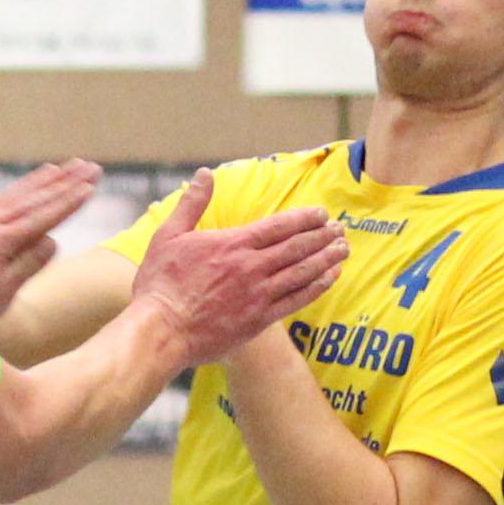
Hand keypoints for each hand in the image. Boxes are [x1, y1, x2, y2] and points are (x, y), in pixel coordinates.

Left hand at [0, 158, 100, 328]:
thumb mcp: (0, 294)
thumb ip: (26, 266)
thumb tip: (52, 241)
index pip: (42, 218)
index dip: (68, 203)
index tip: (90, 189)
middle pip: (36, 198)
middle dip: (67, 182)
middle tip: (92, 168)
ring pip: (23, 192)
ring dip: (51, 178)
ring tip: (73, 165)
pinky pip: (8, 195)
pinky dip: (28, 183)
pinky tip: (41, 175)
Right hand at [126, 169, 347, 366]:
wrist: (162, 330)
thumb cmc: (160, 284)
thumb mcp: (169, 235)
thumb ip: (192, 204)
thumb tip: (205, 174)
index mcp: (232, 244)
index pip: (279, 226)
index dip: (304, 218)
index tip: (321, 214)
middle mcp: (251, 267)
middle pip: (297, 247)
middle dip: (322, 236)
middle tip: (340, 230)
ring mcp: (258, 294)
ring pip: (302, 272)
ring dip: (326, 259)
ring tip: (343, 250)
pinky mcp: (259, 320)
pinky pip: (296, 300)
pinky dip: (316, 287)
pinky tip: (330, 278)